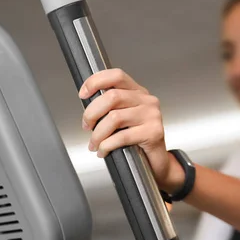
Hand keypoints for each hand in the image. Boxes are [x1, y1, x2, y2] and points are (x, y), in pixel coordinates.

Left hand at [79, 69, 183, 192]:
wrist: (156, 163)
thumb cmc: (137, 141)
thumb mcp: (123, 119)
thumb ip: (110, 108)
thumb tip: (87, 107)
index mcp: (138, 92)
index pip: (116, 76)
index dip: (96, 81)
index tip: (83, 94)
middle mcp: (147, 100)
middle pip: (112, 96)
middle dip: (92, 113)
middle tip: (87, 126)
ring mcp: (152, 115)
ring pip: (114, 118)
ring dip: (98, 134)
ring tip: (94, 143)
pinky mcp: (154, 132)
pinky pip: (122, 136)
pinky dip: (107, 145)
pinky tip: (103, 151)